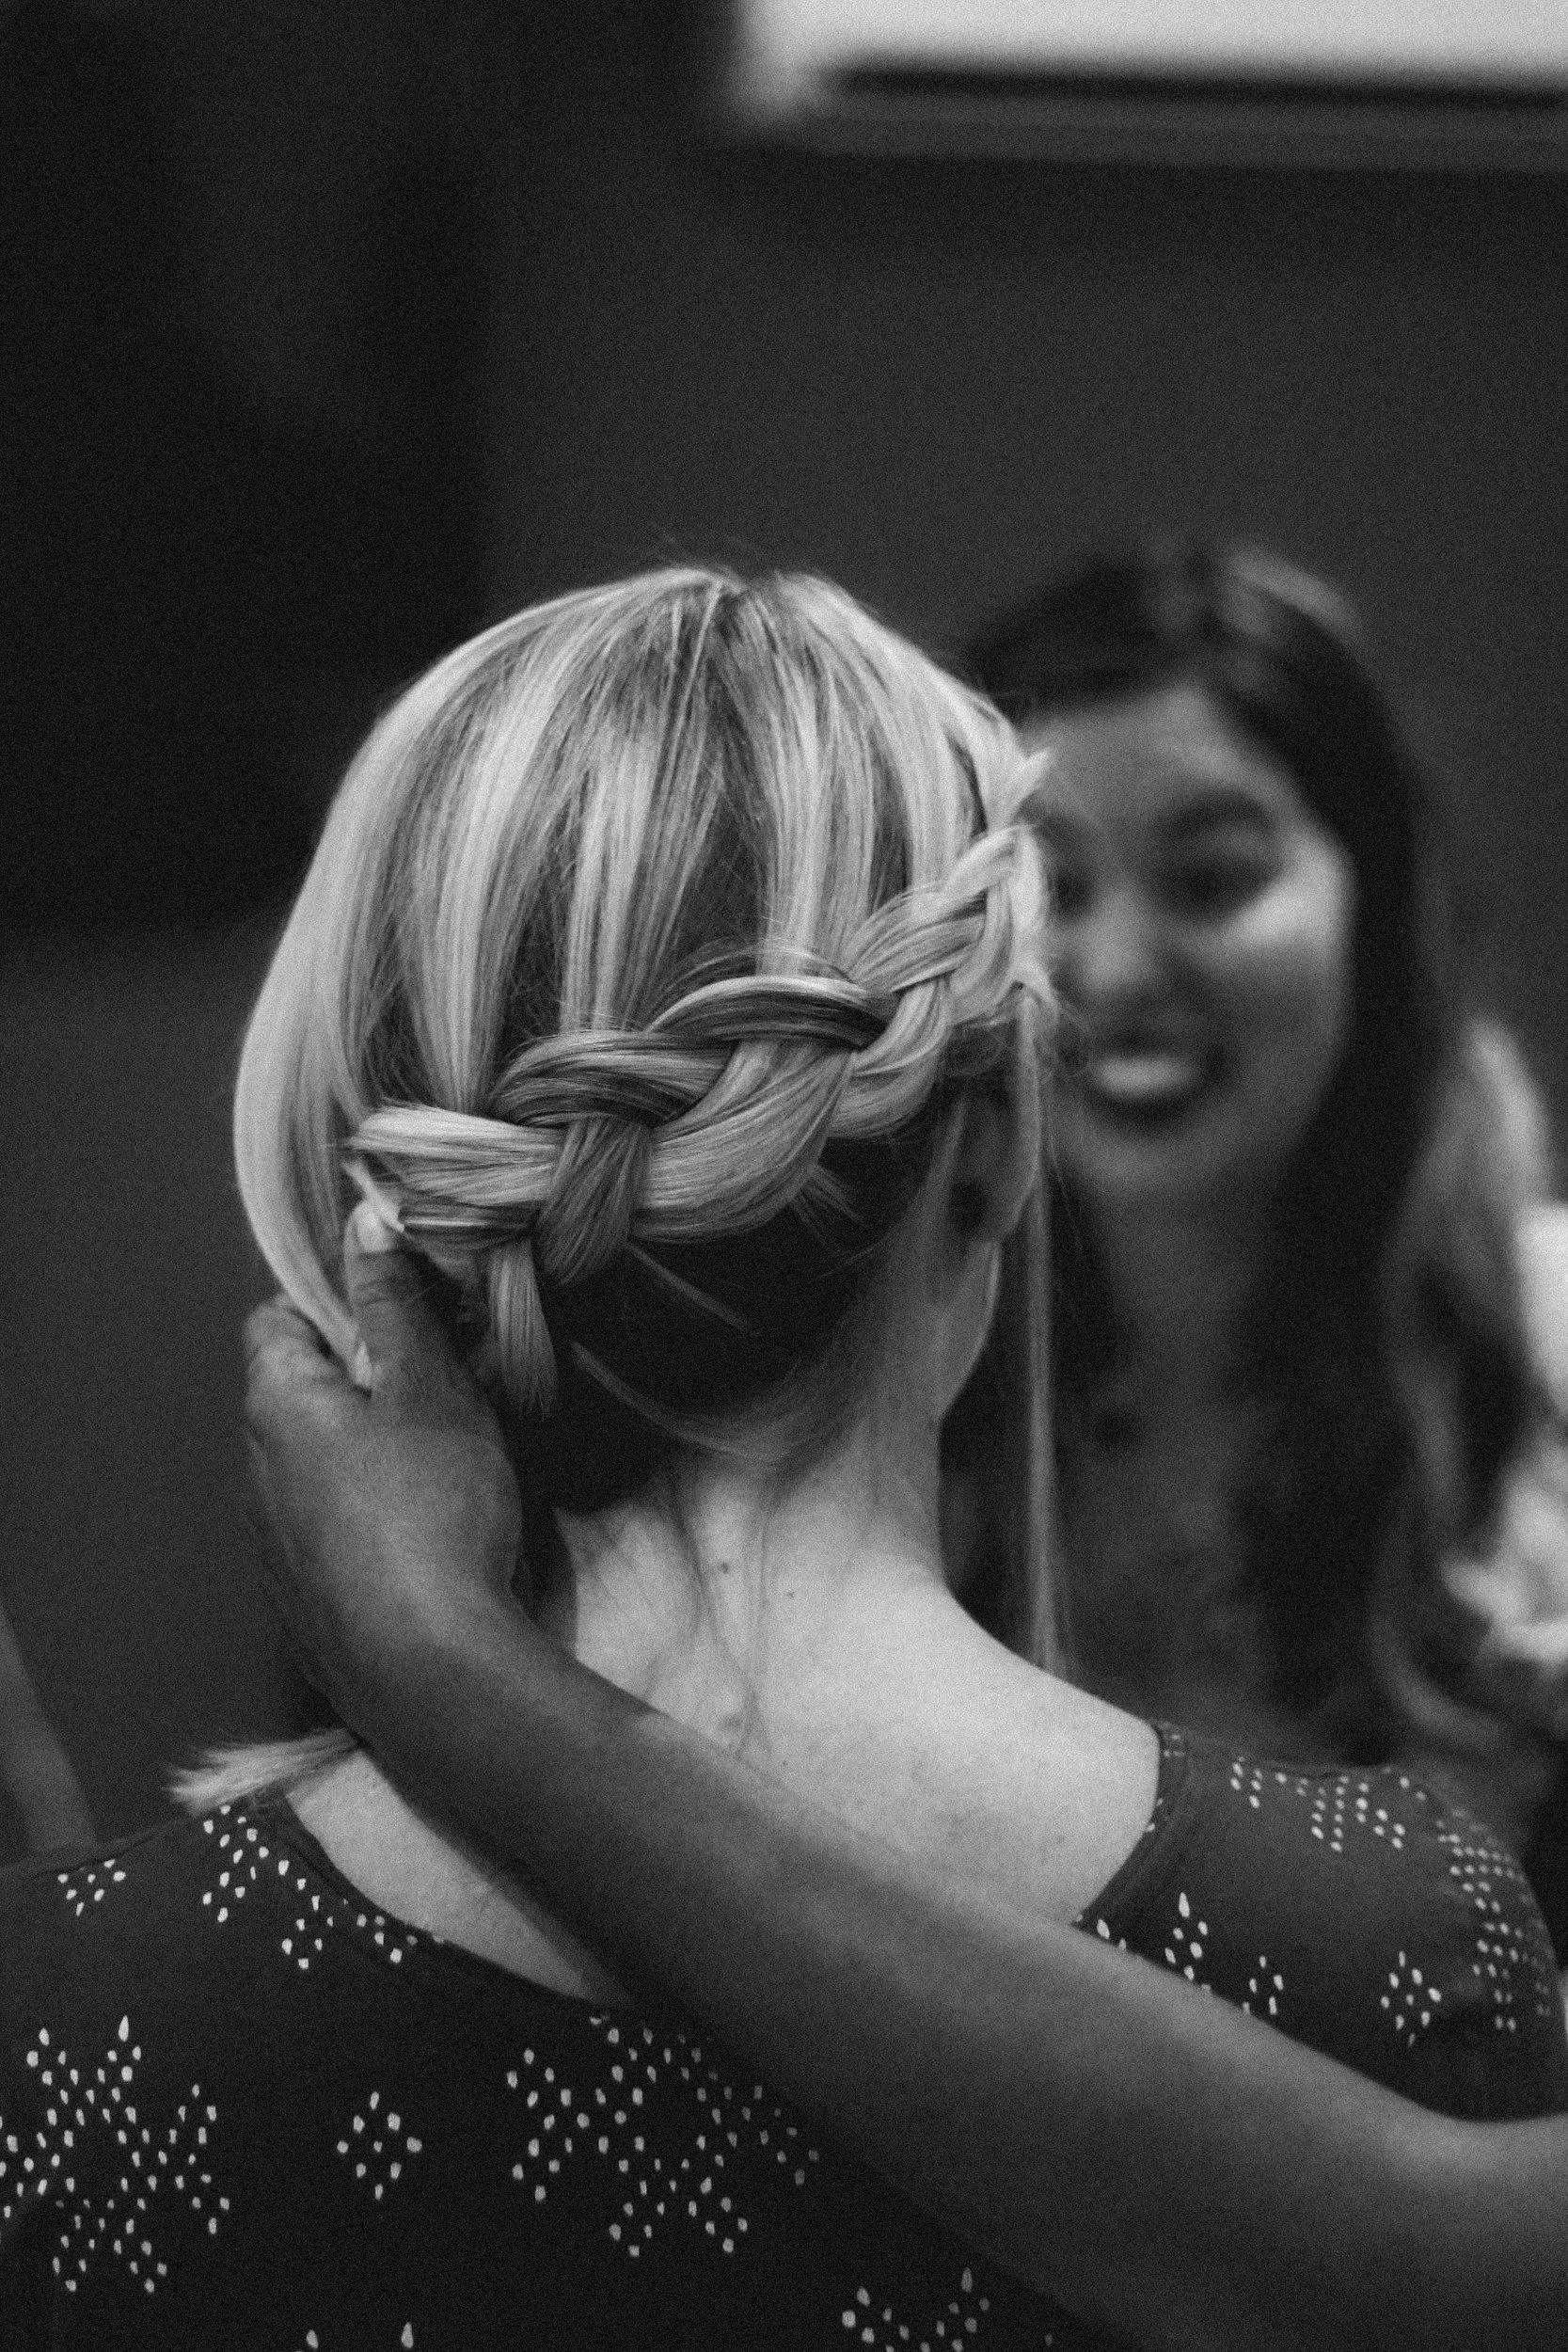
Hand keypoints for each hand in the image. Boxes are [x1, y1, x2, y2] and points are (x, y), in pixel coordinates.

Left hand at [243, 1205, 523, 1731]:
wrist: (430, 1671)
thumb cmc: (432, 1512)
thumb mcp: (428, 1389)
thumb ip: (396, 1304)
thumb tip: (364, 1220)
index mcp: (275, 1405)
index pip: (274, 1319)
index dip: (335, 1302)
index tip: (403, 1314)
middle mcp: (253, 1472)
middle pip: (296, 1392)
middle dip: (360, 1377)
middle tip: (441, 1381)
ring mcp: (272, 1545)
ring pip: (313, 1465)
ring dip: (365, 1450)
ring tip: (444, 1460)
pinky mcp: (302, 1603)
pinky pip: (329, 1529)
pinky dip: (368, 1515)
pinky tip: (428, 1534)